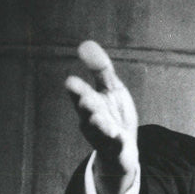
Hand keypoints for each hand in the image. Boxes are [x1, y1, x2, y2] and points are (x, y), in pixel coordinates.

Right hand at [65, 41, 138, 193]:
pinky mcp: (116, 149)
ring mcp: (103, 136)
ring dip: (98, 123)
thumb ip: (100, 69)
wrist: (123, 150)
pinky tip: (118, 136)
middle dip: (85, 105)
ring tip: (97, 118)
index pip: (80, 94)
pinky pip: (115, 146)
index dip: (76, 90)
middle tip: (85, 98)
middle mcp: (92, 120)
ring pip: (98, 130)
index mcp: (89, 103)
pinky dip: (115, 141)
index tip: (71, 82)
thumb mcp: (110, 89)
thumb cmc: (114, 115)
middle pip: (87, 112)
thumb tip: (85, 44)